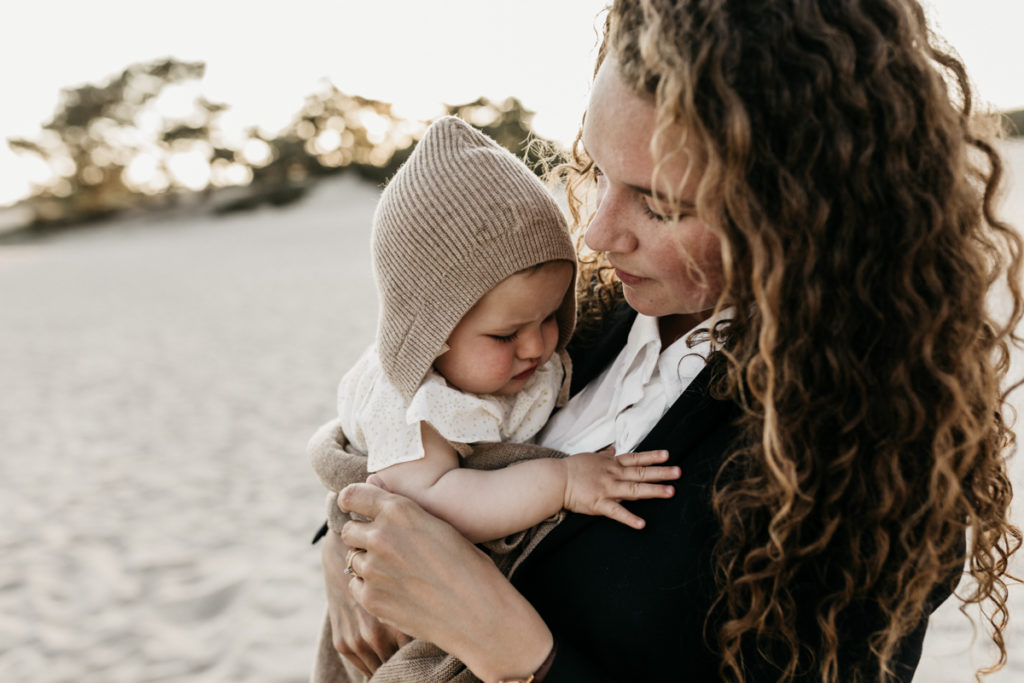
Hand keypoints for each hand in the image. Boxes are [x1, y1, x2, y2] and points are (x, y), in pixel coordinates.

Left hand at [337, 482, 553, 681]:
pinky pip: (355, 585)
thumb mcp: (438, 524)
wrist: (478, 611)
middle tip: (384, 547)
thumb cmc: (467, 564)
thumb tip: (372, 491)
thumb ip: (401, 511)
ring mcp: (372, 569)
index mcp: (398, 510)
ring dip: (367, 562)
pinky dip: (369, 586)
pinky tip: (395, 589)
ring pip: (352, 559)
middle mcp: (380, 535)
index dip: (350, 502)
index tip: (354, 509)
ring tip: (397, 572)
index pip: (350, 495)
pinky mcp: (370, 598)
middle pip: (348, 530)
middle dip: (361, 535)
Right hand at [563, 448, 678, 528]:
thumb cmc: (572, 468)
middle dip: (661, 472)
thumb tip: (614, 448)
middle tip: (679, 472)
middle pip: (641, 473)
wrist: (556, 479)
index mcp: (611, 464)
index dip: (652, 457)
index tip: (668, 455)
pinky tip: (642, 524)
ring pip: (635, 489)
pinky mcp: (600, 504)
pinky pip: (617, 512)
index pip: (636, 458)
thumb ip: (605, 454)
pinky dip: (630, 518)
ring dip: (654, 490)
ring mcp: (608, 489)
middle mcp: (613, 474)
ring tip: (671, 492)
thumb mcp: (591, 457)